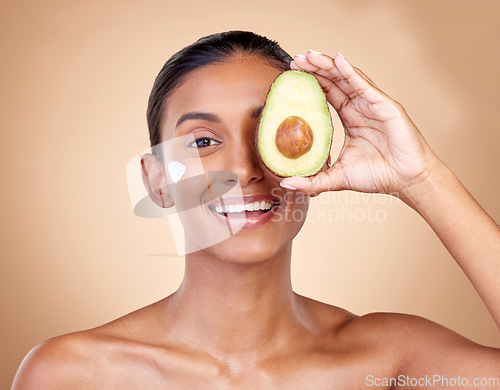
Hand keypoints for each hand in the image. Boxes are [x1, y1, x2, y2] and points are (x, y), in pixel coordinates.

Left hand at [280, 50, 440, 197]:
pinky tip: (338, 61)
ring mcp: (373, 104)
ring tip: (309, 56)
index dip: (311, 82)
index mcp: (350, 118)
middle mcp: (360, 107)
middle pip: (335, 81)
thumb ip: (312, 181)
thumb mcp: (337, 177)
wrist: (406, 181)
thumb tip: (286, 184)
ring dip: (328, 65)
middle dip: (315, 68)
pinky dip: (351, 72)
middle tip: (295, 59)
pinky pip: (365, 86)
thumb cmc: (378, 176)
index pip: (327, 93)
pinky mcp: (386, 107)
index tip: (292, 74)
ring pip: (348, 78)